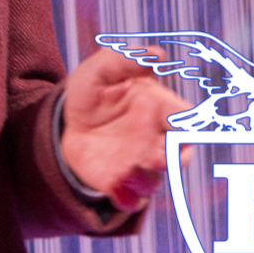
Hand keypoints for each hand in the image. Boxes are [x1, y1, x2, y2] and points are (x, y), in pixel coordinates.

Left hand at [60, 48, 191, 212]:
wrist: (65, 120)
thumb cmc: (93, 90)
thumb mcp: (100, 69)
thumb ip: (126, 59)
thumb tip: (158, 54)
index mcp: (159, 110)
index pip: (187, 121)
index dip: (188, 125)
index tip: (179, 125)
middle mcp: (155, 140)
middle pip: (178, 156)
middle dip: (171, 159)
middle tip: (154, 156)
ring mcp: (139, 163)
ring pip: (154, 180)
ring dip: (145, 179)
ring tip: (127, 171)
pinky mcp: (119, 182)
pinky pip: (130, 198)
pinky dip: (126, 198)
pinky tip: (115, 189)